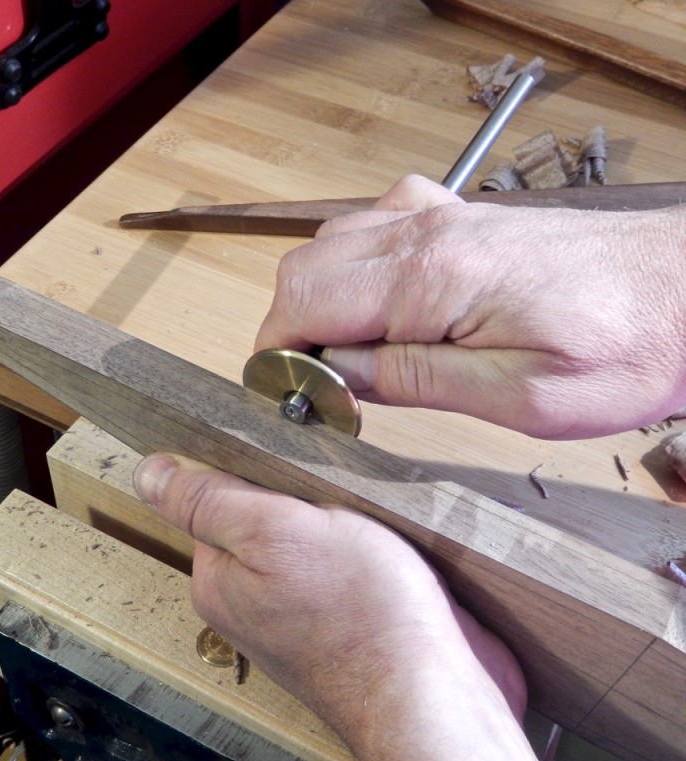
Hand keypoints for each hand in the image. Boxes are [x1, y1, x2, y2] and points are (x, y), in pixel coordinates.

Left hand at [134, 452, 539, 760]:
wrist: (434, 696)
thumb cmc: (362, 616)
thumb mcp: (275, 531)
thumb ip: (210, 501)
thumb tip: (150, 472)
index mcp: (218, 581)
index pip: (214, 501)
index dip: (254, 476)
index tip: (288, 479)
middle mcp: (250, 604)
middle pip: (263, 520)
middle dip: (301, 502)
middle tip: (334, 509)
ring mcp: (297, 618)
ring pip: (307, 544)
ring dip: (339, 526)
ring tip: (364, 537)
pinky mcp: (343, 624)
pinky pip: (343, 571)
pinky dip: (365, 555)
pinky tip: (385, 562)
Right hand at [255, 175, 685, 438]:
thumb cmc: (628, 343)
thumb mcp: (521, 396)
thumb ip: (414, 380)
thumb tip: (334, 375)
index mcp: (432, 277)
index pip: (303, 304)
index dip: (278, 355)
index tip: (289, 397)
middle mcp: (425, 233)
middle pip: (301, 270)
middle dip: (290, 331)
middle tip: (319, 385)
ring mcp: (439, 216)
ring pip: (327, 246)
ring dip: (319, 302)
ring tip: (354, 357)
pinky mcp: (456, 217)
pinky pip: (371, 226)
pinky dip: (353, 267)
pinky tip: (381, 304)